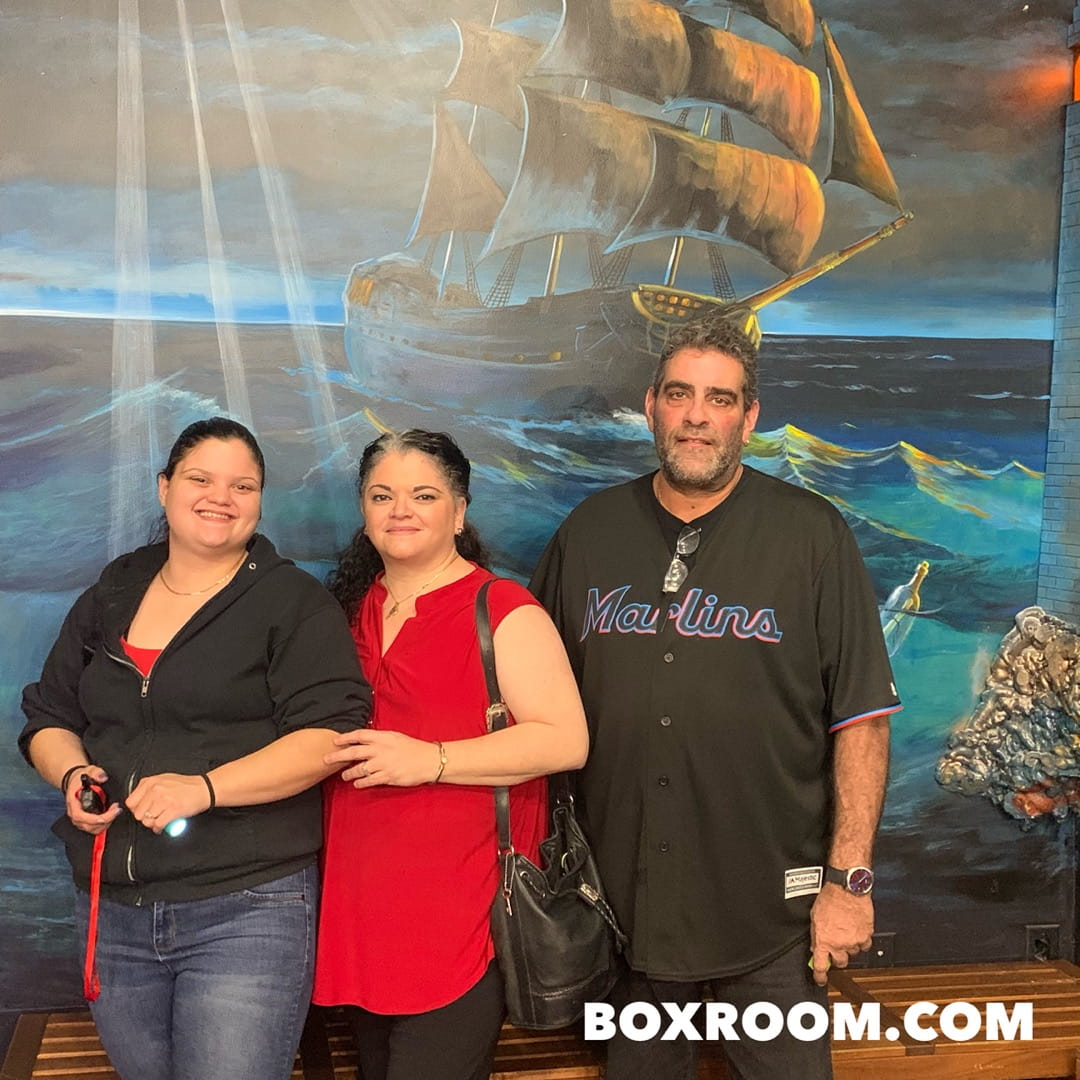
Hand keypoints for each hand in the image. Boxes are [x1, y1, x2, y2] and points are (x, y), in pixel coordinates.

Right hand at [66, 766, 122, 835]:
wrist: (75, 781)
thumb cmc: (80, 778)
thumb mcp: (89, 771)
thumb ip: (97, 773)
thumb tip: (103, 777)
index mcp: (73, 803)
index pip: (80, 816)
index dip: (94, 818)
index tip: (108, 814)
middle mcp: (75, 814)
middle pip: (88, 825)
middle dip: (105, 820)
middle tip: (116, 810)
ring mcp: (79, 819)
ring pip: (92, 829)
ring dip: (106, 823)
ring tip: (115, 811)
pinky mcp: (85, 821)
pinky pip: (95, 828)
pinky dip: (104, 824)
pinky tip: (111, 815)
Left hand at [126, 773, 212, 833]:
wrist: (204, 788)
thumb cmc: (186, 785)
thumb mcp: (164, 779)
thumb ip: (149, 787)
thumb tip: (137, 800)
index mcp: (151, 782)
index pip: (130, 802)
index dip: (136, 809)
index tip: (142, 811)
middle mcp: (155, 790)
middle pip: (137, 814)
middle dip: (145, 818)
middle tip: (153, 817)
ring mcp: (164, 800)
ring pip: (147, 821)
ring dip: (152, 824)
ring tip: (159, 820)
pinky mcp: (172, 810)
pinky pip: (157, 825)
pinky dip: (159, 829)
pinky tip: (163, 826)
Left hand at [325, 728, 441, 787]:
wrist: (430, 760)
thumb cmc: (414, 748)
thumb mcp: (396, 737)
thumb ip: (380, 738)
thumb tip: (365, 738)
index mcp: (384, 737)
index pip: (360, 735)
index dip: (345, 738)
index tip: (335, 741)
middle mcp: (381, 750)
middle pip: (354, 752)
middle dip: (338, 756)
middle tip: (326, 759)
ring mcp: (384, 764)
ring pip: (359, 769)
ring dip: (349, 773)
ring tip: (344, 776)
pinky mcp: (388, 777)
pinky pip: (369, 781)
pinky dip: (361, 783)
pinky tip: (357, 784)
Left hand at [809, 885, 872, 985]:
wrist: (847, 889)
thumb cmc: (829, 898)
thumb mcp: (814, 917)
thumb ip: (815, 934)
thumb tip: (815, 946)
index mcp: (823, 940)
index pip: (820, 965)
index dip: (820, 976)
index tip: (820, 980)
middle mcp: (839, 944)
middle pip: (840, 962)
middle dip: (838, 957)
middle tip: (836, 947)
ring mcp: (854, 941)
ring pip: (853, 953)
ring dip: (849, 946)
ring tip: (846, 931)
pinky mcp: (866, 936)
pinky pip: (865, 945)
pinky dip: (861, 941)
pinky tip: (857, 930)